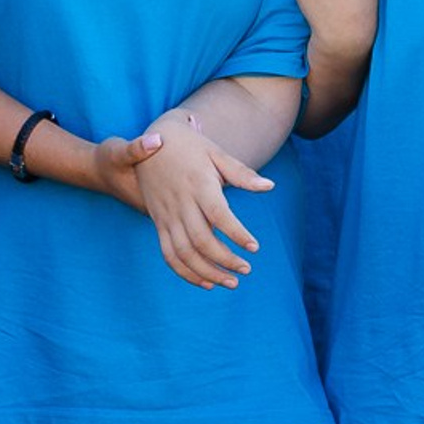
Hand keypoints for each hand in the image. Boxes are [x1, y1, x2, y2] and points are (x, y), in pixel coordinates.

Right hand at [97, 111, 271, 287]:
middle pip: (201, 239)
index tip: (255, 248)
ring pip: (184, 252)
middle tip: (246, 269)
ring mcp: (166, 215)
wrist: (152, 141)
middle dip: (225, 259)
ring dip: (207, 272)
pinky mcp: (158, 223)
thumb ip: (242, 173)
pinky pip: (168, 254)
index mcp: (198, 184)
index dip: (237, 234)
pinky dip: (185, 273)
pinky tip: (206, 282)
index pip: (218, 215)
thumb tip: (270, 186)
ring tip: (230, 282)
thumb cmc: (191, 146)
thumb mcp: (216, 153)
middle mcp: (180, 203)